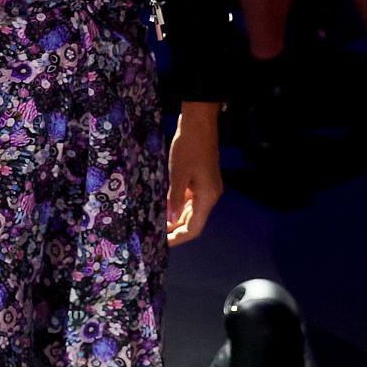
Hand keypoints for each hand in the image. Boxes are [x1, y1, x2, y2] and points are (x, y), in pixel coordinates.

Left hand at [165, 105, 222, 246]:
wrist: (199, 123)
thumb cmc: (188, 147)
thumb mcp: (177, 173)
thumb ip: (174, 199)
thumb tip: (170, 221)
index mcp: (207, 197)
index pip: (194, 228)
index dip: (179, 238)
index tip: (162, 243)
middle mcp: (210, 195)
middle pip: (194, 221)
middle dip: (176, 229)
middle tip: (155, 235)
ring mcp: (207, 187)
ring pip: (192, 210)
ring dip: (176, 217)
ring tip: (157, 223)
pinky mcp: (201, 179)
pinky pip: (190, 198)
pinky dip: (178, 204)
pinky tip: (164, 205)